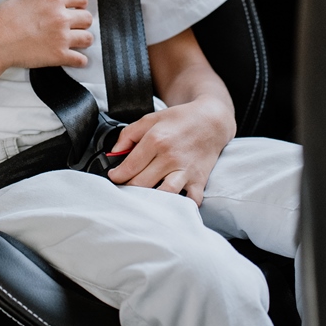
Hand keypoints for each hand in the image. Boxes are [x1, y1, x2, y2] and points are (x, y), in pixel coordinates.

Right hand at [0, 0, 92, 69]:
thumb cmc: (3, 20)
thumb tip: (40, 0)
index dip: (80, 4)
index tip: (76, 9)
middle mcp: (62, 16)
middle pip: (88, 18)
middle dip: (82, 22)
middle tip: (75, 26)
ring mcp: (62, 37)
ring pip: (88, 38)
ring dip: (83, 40)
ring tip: (76, 42)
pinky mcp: (59, 55)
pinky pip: (81, 59)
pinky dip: (79, 60)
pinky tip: (74, 59)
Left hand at [107, 97, 233, 203]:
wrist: (211, 121)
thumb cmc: (180, 120)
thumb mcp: (151, 119)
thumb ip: (128, 134)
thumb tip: (114, 153)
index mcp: (156, 140)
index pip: (129, 167)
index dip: (117, 176)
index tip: (114, 178)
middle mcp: (170, 157)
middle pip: (142, 184)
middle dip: (129, 188)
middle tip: (125, 188)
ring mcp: (185, 170)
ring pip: (163, 195)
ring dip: (151, 200)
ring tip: (143, 199)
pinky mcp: (199, 180)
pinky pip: (190, 201)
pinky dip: (181, 207)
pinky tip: (170, 205)